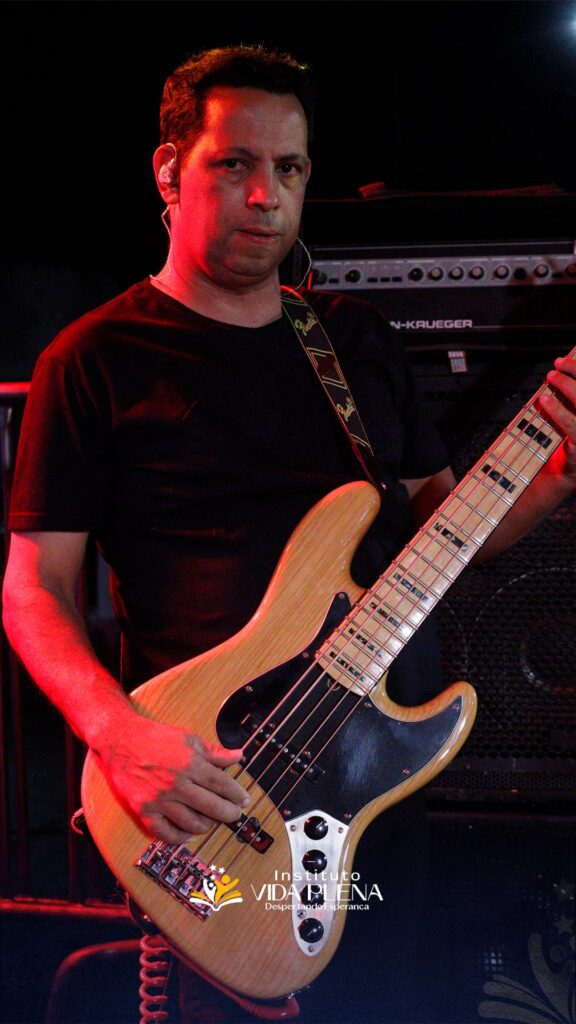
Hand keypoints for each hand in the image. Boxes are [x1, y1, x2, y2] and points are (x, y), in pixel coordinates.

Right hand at [96, 712, 249, 843]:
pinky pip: (165, 833)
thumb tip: (239, 756)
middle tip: (235, 815)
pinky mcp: (144, 810)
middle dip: (228, 813)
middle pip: (211, 806)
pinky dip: (180, 838)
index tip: (244, 799)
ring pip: (191, 823)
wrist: (121, 742)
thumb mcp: (189, 739)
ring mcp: (160, 800)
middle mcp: (177, 784)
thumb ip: (214, 752)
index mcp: (190, 764)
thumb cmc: (156, 738)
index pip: (221, 784)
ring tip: (212, 822)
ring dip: (207, 826)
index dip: (236, 794)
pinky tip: (189, 835)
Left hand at [541, 356, 575, 483]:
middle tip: (557, 364)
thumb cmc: (566, 442)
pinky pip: (572, 425)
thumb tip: (562, 370)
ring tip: (550, 376)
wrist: (562, 477)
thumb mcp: (570, 418)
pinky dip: (557, 410)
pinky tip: (544, 400)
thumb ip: (570, 399)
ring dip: (567, 386)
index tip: (565, 359)